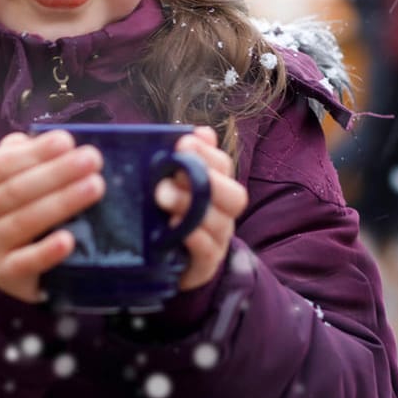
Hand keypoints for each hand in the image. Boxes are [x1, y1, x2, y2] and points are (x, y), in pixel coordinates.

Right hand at [0, 131, 103, 303]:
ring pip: (25, 221)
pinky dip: (47, 252)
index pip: (2, 163)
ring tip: (96, 187)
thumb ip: (28, 154)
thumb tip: (60, 140)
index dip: (34, 152)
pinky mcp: (6, 272)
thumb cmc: (18, 207)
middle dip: (57, 173)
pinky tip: (69, 240)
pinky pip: (26, 262)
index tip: (67, 141)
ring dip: (61, 202)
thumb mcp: (14, 177)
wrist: (2, 262)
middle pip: (18, 190)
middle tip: (92, 159)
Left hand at [156, 126, 249, 291]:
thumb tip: (203, 132)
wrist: (166, 265)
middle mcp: (223, 214)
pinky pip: (208, 250)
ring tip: (162, 197)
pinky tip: (172, 226)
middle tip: (174, 173)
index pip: (223, 166)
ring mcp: (217, 240)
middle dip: (207, 180)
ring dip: (191, 206)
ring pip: (220, 222)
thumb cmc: (166, 217)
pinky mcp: (206, 264)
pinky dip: (193, 236)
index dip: (207, 154)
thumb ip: (183, 159)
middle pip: (235, 196)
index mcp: (216, 189)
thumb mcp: (171, 185)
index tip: (183, 143)